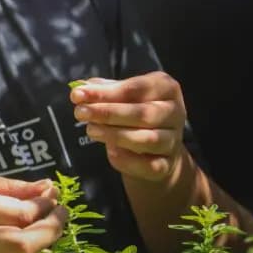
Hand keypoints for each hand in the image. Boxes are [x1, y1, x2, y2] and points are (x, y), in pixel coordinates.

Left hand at [71, 72, 186, 181]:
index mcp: (165, 88)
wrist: (154, 147)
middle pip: (144, 113)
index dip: (106, 92)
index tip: (77, 95)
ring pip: (148, 139)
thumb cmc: (133, 110)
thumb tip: (80, 89)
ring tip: (91, 130)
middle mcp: (175, 113)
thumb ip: (102, 91)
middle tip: (81, 113)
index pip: (135, 88)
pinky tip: (110, 152)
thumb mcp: (120, 95)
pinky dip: (128, 159)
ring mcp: (173, 140)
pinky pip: (148, 164)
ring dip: (115, 135)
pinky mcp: (167, 165)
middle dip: (109, 113)